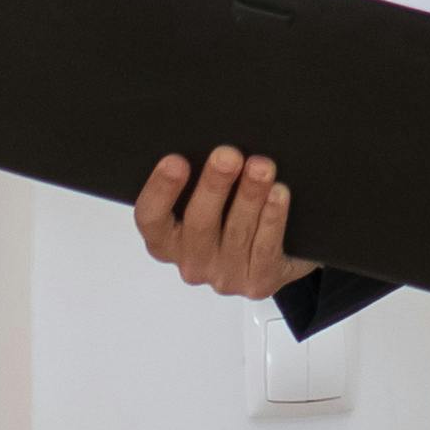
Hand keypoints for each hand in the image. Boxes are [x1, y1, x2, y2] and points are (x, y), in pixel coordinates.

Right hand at [136, 143, 297, 296]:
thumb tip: (213, 147)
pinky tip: (279, 194)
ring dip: (250, 195)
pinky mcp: (257, 283)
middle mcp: (191, 261)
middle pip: (198, 223)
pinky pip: (264, 248)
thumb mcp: (210, 198)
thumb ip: (200, 178)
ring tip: (261, 166)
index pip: (151, 218)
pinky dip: (272, 218)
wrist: (279, 253)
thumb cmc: (233, 214)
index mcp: (166, 239)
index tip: (175, 161)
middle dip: (214, 185)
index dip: (160, 190)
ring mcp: (224, 276)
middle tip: (228, 155)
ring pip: (236, 232)